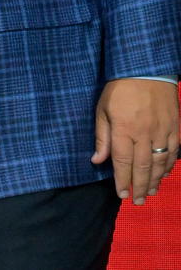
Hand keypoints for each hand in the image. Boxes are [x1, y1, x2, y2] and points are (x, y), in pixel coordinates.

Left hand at [92, 78, 178, 204]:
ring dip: (155, 181)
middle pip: (143, 167)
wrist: (146, 70)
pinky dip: (169, 166)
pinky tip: (164, 175)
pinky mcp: (175, 128)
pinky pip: (174, 152)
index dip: (122, 180)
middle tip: (136, 201)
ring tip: (149, 193)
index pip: (123, 161)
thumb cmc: (119, 89)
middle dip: (139, 187)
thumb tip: (97, 160)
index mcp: (124, 129)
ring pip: (160, 163)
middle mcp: (145, 133)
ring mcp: (163, 131)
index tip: (121, 194)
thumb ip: (102, 136)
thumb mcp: (102, 109)